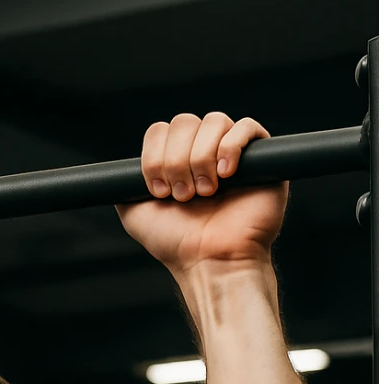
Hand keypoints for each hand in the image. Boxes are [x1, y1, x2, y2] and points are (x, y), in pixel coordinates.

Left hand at [115, 113, 287, 274]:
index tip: (159, 191)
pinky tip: (226, 174)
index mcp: (176, 161)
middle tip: (183, 196)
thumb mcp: (135, 215)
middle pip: (184, 122)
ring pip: (213, 121)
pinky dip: (231, 147)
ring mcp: (233, 152)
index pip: (160, 130)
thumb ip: (125, 187)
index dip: (155, 156)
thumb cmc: (178, 244)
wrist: (212, 261)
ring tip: (206, 192)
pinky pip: (246, 127)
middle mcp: (203, 152)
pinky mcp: (262, 156)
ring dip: (201, 158)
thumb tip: (121, 170)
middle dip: (177, 160)